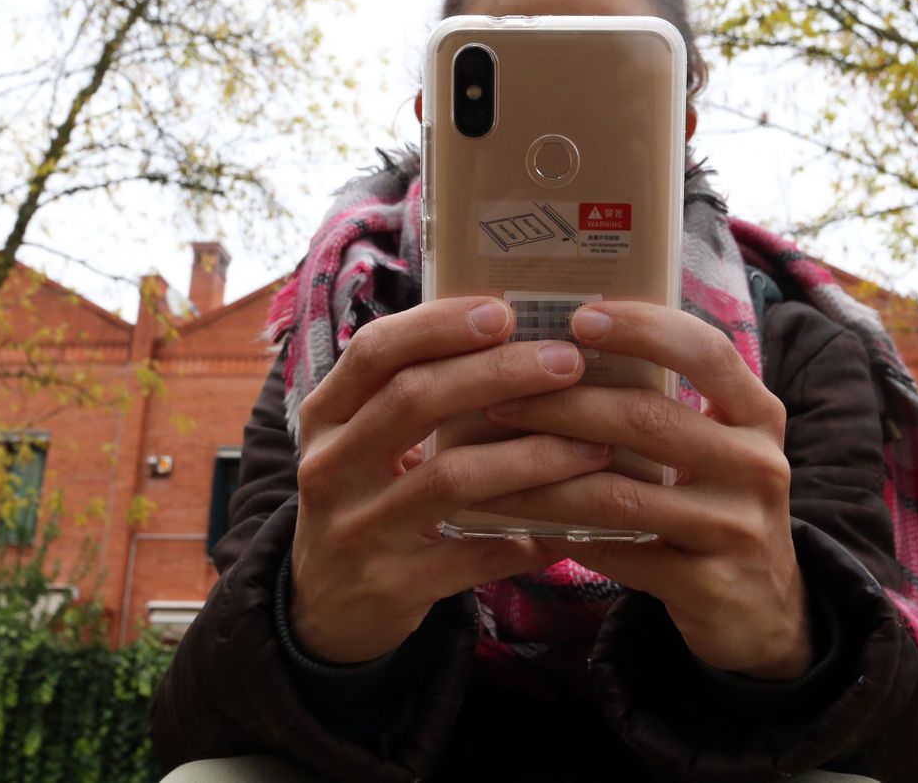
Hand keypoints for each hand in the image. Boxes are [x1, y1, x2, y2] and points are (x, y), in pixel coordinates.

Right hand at [290, 296, 615, 662]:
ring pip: (451, 478)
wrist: (325, 607)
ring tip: (593, 445)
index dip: (438, 325)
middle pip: (414, 400)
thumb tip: (511, 331)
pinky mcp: (390, 585)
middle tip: (567, 363)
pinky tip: (573, 527)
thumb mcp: (363, 441)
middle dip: (498, 374)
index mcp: (326, 416)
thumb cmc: (366, 497)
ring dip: (531, 457)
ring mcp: (356, 529)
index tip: (504, 310)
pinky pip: (473, 555)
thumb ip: (413, 393)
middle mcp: (331, 467)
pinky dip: (527, 539)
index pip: (374, 351)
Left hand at [473, 301, 811, 679]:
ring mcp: (737, 528)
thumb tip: (560, 352)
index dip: (643, 329)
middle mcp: (757, 464)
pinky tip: (519, 520)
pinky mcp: (709, 585)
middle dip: (564, 405)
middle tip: (500, 399)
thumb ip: (664, 404)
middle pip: (649, 419)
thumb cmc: (715, 505)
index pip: (706, 352)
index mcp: (758, 414)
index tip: (577, 318)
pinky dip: (562, 533)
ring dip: (545, 476)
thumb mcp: (714, 447)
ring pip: (622, 494)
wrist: (764, 609)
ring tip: (491, 464)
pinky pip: (618, 552)